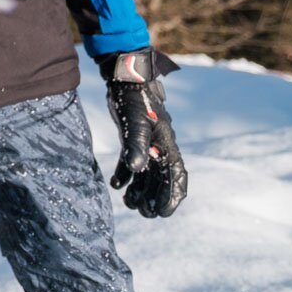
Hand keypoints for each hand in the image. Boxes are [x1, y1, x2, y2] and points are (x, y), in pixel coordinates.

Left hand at [101, 49, 187, 218]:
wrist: (124, 78)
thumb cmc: (135, 99)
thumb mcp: (135, 123)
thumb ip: (135, 146)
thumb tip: (136, 169)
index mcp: (167, 145)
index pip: (177, 177)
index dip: (172, 197)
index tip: (162, 213)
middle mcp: (159, 147)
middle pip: (161, 180)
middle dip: (154, 199)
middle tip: (143, 213)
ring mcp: (146, 143)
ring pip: (146, 174)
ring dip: (139, 191)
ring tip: (128, 204)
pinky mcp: (132, 137)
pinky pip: (131, 163)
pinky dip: (124, 175)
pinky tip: (115, 185)